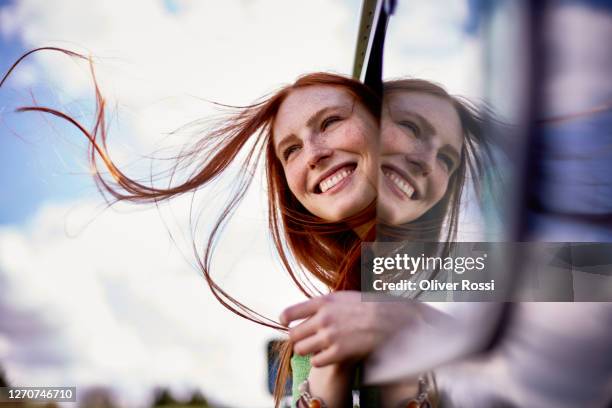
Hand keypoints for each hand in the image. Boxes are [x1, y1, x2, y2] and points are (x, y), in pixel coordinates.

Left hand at [280, 291, 419, 366]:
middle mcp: (323, 318)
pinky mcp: (338, 353)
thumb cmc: (369, 307)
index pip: (290, 313)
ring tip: (316, 348)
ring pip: (300, 349)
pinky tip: (327, 355)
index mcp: (323, 302)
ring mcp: (330, 336)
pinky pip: (315, 362)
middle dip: (298, 338)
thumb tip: (305, 311)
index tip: (285, 323)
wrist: (392, 319)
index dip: (284, 320)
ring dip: (307, 350)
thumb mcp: (343, 297)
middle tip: (306, 339)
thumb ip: (323, 304)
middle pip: (293, 335)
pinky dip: (319, 360)